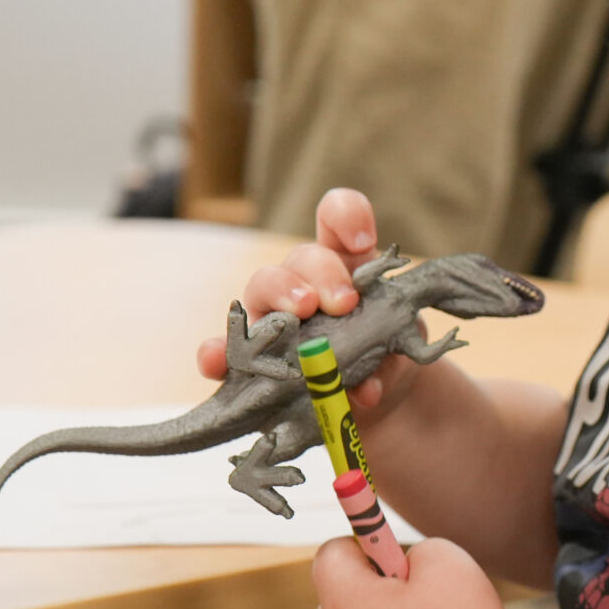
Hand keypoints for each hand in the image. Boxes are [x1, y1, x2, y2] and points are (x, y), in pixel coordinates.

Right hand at [194, 188, 421, 416]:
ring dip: (281, 294)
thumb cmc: (381, 353)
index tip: (363, 243)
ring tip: (301, 314)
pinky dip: (217, 352)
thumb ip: (384, 363)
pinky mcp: (249, 353)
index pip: (336, 217)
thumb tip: (367, 388)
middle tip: (344, 302)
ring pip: (263, 284)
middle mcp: (304, 280)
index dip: (346, 217)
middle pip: (303, 256)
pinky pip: (225, 347)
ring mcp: (272, 313)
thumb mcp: (393, 353)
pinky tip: (216, 360)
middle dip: (322, 273)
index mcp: (346, 265)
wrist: (369, 390)